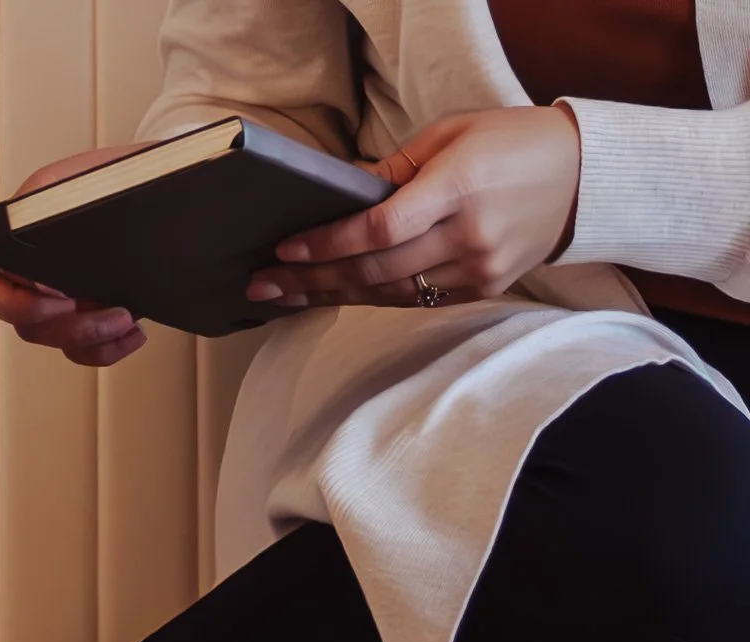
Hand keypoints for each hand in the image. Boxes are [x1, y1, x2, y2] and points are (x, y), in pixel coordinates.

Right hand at [0, 143, 153, 366]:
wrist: (169, 187)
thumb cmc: (124, 177)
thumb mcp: (83, 174)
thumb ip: (49, 197)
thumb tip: (30, 235)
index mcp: (17, 242)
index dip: (14, 301)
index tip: (55, 293)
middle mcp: (32, 278)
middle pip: (23, 323)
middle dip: (62, 325)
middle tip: (96, 310)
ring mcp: (59, 302)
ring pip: (54, 340)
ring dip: (89, 337)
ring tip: (124, 318)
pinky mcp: (87, 317)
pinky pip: (84, 351)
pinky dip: (108, 349)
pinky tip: (133, 332)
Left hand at [247, 106, 580, 308]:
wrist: (586, 177)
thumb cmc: (512, 143)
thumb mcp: (451, 135)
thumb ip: (393, 169)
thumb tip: (339, 194)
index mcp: (458, 188)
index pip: (379, 229)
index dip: (328, 244)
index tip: (286, 249)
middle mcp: (468, 236)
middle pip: (375, 270)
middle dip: (312, 280)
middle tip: (262, 285)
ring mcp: (479, 269)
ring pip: (390, 292)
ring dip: (333, 295)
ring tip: (286, 295)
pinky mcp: (485, 288)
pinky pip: (416, 299)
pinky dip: (371, 297)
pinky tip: (334, 295)